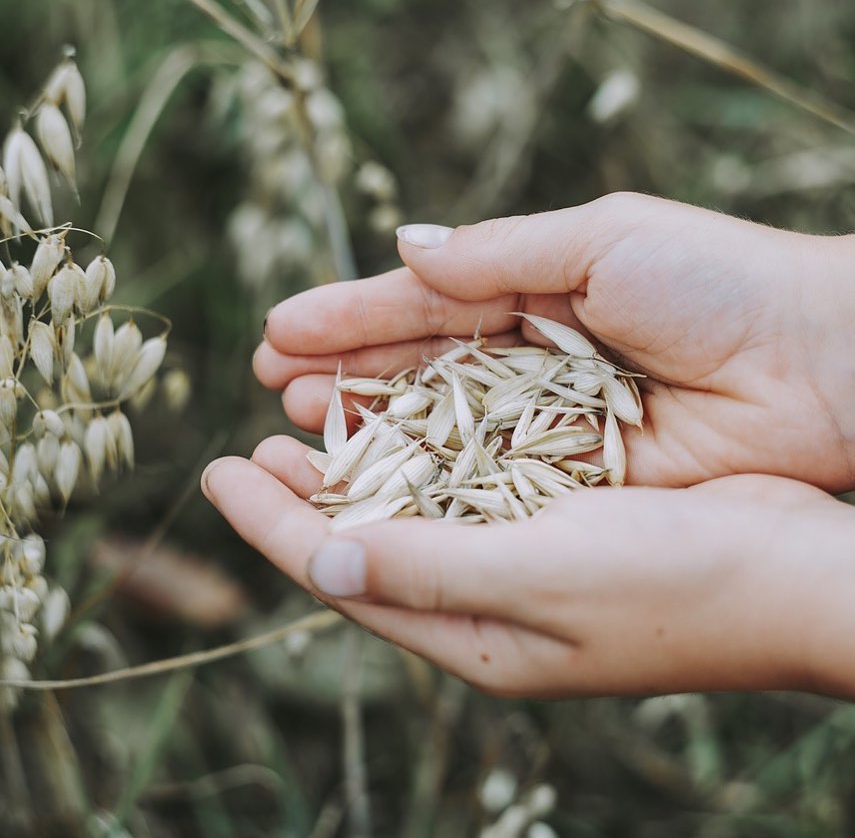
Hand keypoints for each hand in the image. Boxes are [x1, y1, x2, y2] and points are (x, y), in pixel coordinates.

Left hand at [202, 437, 854, 699]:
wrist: (795, 571)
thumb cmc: (678, 585)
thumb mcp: (542, 579)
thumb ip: (428, 570)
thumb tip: (322, 556)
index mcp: (472, 632)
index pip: (342, 573)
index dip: (272, 524)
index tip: (215, 472)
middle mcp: (486, 598)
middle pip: (368, 539)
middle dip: (302, 493)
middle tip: (248, 444)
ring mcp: (522, 557)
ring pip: (413, 504)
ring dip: (358, 460)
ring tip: (304, 419)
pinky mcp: (558, 515)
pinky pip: (467, 479)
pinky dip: (424, 444)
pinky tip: (403, 411)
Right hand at [255, 193, 854, 489]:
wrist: (819, 367)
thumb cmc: (716, 283)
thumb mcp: (601, 240)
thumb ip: (498, 254)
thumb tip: (405, 249)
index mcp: (533, 293)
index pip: (422, 306)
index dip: (351, 317)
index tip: (279, 330)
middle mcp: (528, 364)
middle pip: (417, 371)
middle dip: (344, 373)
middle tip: (270, 384)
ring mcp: (543, 426)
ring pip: (438, 429)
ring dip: (368, 426)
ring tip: (297, 425)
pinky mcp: (569, 481)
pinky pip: (482, 480)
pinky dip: (427, 478)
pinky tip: (370, 476)